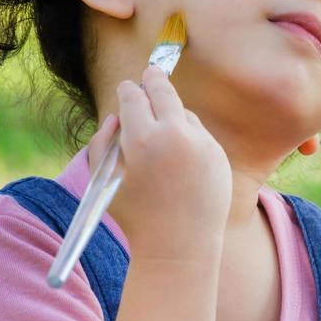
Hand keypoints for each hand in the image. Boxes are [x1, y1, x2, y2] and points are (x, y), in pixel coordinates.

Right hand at [91, 65, 230, 260]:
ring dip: (171, 114)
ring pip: (183, 113)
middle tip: (150, 73)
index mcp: (142, 139)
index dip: (127, 90)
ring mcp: (202, 144)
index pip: (133, 98)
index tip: (126, 88)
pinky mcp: (218, 155)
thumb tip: (116, 117)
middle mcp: (175, 135)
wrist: (180, 247)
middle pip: (163, 91)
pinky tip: (179, 154)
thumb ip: (102, 144)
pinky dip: (189, 137)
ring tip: (161, 129)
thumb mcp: (105, 181)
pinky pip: (200, 134)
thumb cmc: (136, 217)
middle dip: (153, 81)